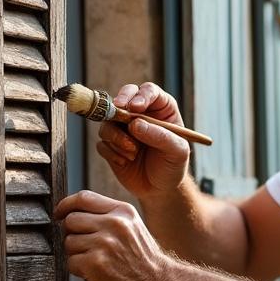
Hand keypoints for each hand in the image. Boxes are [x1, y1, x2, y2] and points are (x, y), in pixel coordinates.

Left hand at [54, 190, 171, 280]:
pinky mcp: (95, 263)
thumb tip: (72, 213)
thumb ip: (107, 216)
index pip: (83, 197)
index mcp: (122, 211)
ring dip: (76, 255)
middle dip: (73, 235)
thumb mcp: (132, 227)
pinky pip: (71, 262)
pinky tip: (96, 273)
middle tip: (87, 247)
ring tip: (96, 262)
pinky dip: (79, 270)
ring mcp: (104, 243)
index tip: (59, 214)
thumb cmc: (142, 260)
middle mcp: (113, 223)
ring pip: (69, 242)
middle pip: (71, 220)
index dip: (66, 205)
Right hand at [96, 82, 190, 199]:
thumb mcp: (178, 152)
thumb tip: (135, 124)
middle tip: (118, 111)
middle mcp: (140, 114)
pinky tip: (125, 162)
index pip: (149, 91)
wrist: (162, 189)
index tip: (135, 107)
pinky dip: (112, 153)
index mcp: (161, 109)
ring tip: (133, 153)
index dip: (140, 95)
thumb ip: (161, 136)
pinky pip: (102, 143)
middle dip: (118, 104)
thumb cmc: (173, 166)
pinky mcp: (111, 145)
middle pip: (123, 97)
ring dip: (117, 138)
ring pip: (108, 122)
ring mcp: (123, 129)